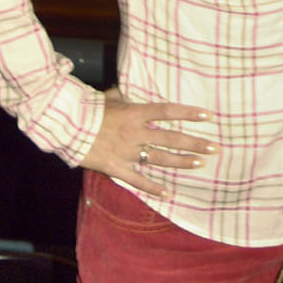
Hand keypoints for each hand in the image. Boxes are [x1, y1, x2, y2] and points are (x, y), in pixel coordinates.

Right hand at [81, 90, 216, 199]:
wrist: (67, 127)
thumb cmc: (90, 108)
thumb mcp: (111, 96)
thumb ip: (125, 95)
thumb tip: (130, 89)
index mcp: (136, 113)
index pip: (168, 112)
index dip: (189, 114)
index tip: (208, 116)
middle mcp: (136, 133)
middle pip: (171, 139)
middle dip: (195, 143)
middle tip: (214, 147)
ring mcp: (128, 152)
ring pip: (160, 159)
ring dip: (182, 162)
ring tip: (200, 164)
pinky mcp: (117, 168)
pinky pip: (138, 180)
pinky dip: (153, 188)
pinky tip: (168, 193)